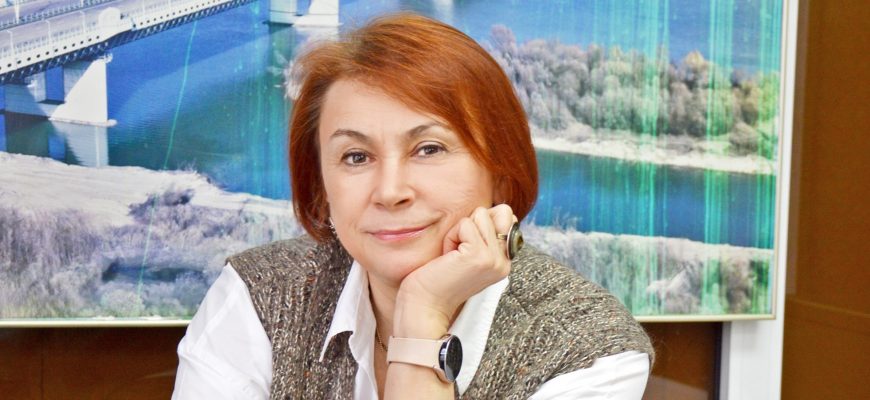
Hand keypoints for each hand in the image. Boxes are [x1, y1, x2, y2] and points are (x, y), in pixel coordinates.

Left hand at [393, 204, 516, 337]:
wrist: (426, 305)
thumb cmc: (439, 277)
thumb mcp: (467, 252)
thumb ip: (483, 232)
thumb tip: (490, 210)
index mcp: (505, 260)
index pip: (508, 217)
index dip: (482, 222)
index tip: (465, 249)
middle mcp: (505, 261)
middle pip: (496, 212)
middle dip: (470, 225)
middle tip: (457, 253)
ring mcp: (494, 259)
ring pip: (480, 215)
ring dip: (459, 231)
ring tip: (452, 256)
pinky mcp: (479, 256)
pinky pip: (465, 224)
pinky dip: (451, 237)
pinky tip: (447, 257)